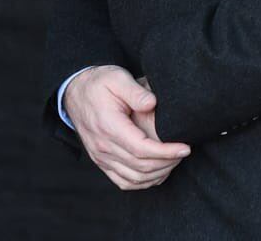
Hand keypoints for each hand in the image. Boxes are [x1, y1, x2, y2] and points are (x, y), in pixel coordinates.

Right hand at [65, 65, 190, 190]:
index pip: (142, 149)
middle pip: (141, 167)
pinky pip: (124, 182)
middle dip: (168, 162)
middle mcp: (103, 146)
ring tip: (174, 160)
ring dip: (158, 174)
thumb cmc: (98, 83)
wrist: (75, 92)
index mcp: (108, 126)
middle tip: (184, 152)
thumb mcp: (116, 78)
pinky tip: (157, 172)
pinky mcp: (101, 161)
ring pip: (135, 178)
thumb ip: (135, 91)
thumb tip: (152, 103)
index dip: (166, 152)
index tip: (185, 147)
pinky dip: (143, 182)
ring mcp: (101, 157)